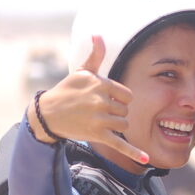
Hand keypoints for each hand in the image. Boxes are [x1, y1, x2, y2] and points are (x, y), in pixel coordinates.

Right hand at [28, 36, 149, 163]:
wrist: (48, 113)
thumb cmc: (68, 90)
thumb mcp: (82, 72)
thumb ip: (95, 55)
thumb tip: (97, 35)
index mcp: (101, 83)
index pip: (127, 96)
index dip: (118, 100)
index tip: (104, 100)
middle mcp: (101, 100)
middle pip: (125, 111)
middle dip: (115, 113)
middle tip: (96, 112)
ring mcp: (100, 118)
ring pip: (124, 125)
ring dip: (115, 126)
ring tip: (97, 122)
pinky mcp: (98, 135)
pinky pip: (120, 144)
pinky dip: (133, 152)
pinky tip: (146, 159)